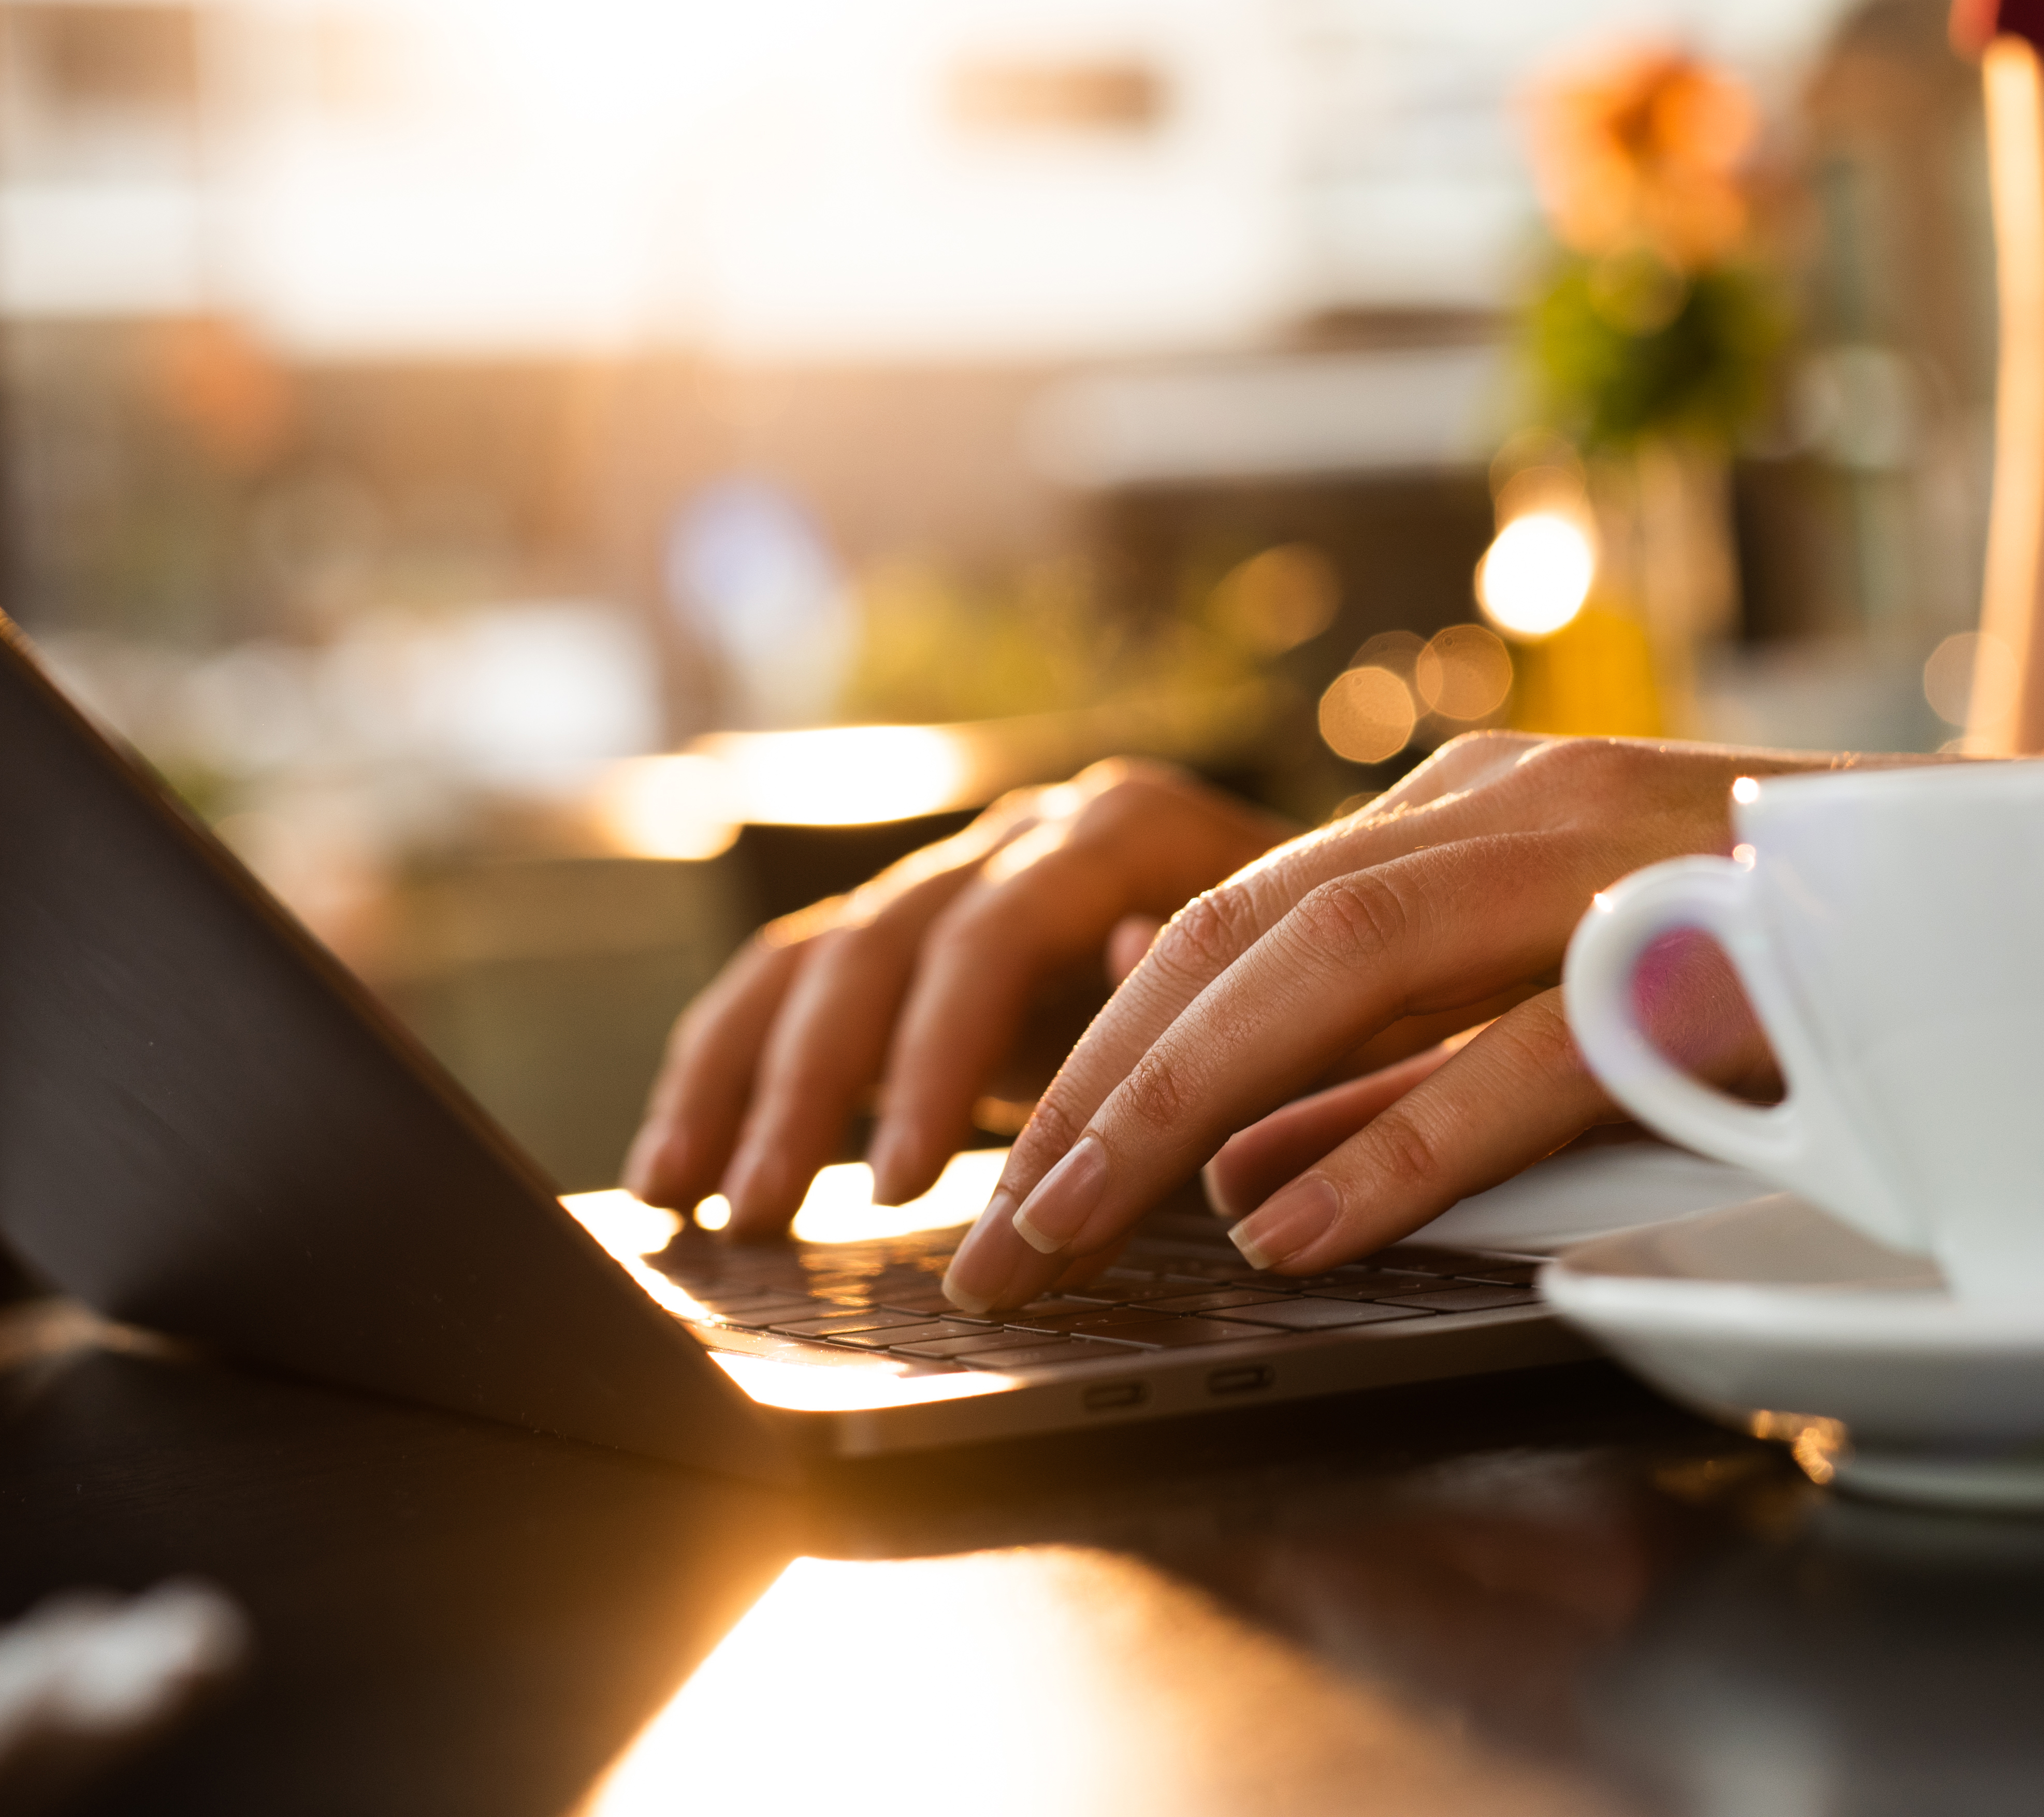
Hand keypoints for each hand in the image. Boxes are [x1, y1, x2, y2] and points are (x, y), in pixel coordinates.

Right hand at [623, 758, 1292, 1232]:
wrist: (1363, 917)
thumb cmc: (1357, 975)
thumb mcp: (1328, 995)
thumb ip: (1230, 991)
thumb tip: (1121, 964)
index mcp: (1129, 828)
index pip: (997, 932)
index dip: (943, 1060)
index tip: (913, 1183)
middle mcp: (1031, 833)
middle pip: (885, 943)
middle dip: (821, 1090)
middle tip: (778, 1215)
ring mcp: (967, 876)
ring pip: (817, 960)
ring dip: (749, 1086)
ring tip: (702, 1205)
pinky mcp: (924, 937)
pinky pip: (796, 987)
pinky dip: (733, 1074)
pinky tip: (681, 1169)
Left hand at [941, 732, 1846, 1313]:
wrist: (1999, 896)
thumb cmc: (1763, 956)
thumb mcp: (1539, 993)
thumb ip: (1393, 1062)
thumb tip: (1228, 1166)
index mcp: (1460, 816)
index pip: (1225, 922)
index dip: (1095, 1051)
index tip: (1010, 1180)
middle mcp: (1507, 809)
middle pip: (1241, 938)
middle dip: (1092, 1092)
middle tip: (999, 1240)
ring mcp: (1601, 859)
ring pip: (1335, 962)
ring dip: (1183, 1105)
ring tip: (1079, 1225)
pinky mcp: (1699, 947)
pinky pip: (1517, 1044)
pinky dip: (1397, 1137)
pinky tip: (1299, 1225)